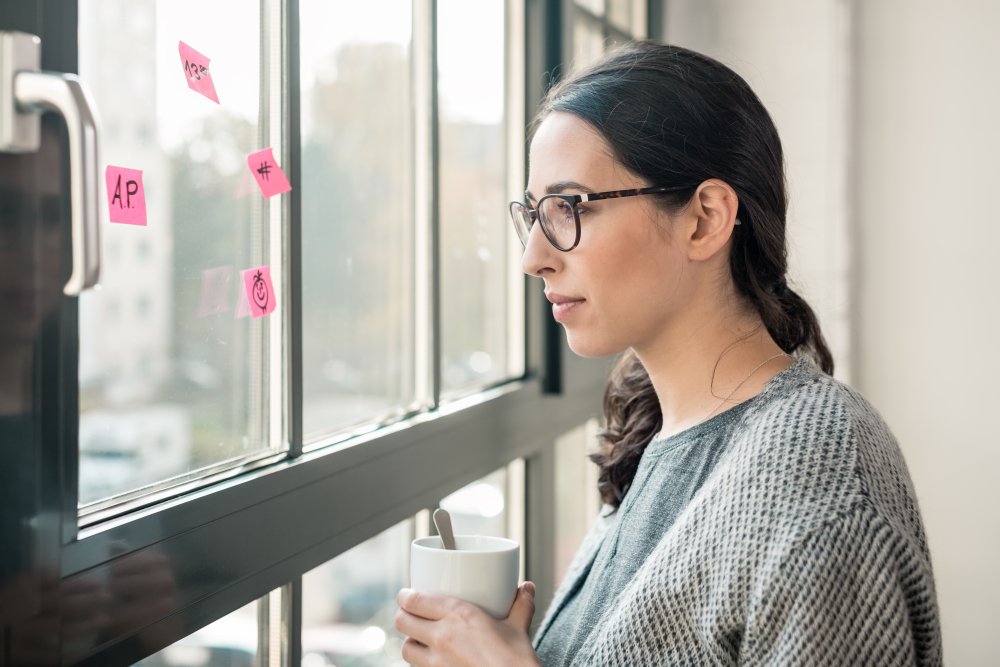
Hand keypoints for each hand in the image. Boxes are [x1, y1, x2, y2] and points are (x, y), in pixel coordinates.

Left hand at [395, 581, 540, 666]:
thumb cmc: (516, 661)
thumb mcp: (519, 628)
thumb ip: (521, 605)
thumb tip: (527, 588)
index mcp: (458, 615)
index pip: (414, 600)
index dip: (405, 597)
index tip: (407, 595)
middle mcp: (442, 637)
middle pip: (402, 622)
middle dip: (403, 616)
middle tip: (411, 614)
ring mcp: (436, 663)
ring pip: (406, 649)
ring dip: (410, 642)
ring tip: (420, 640)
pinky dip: (421, 664)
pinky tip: (433, 662)